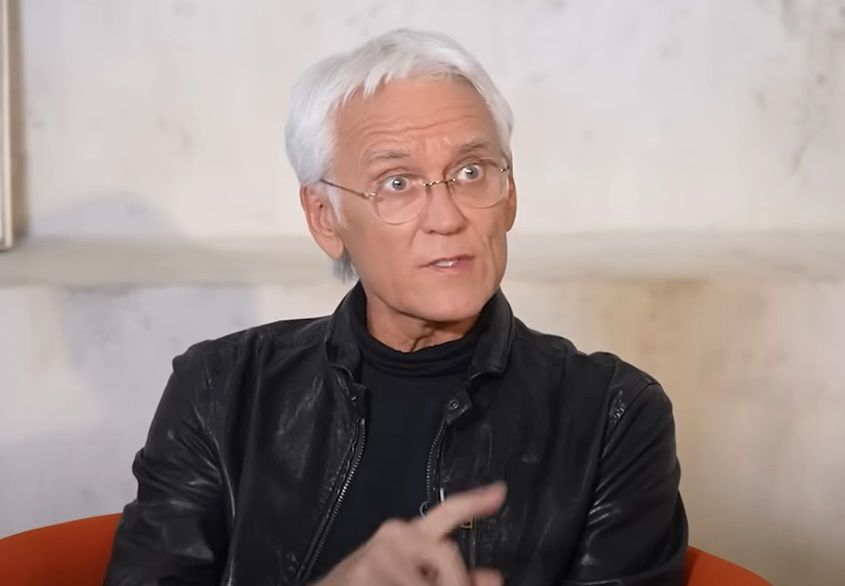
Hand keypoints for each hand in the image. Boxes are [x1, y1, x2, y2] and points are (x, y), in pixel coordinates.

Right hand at [315, 482, 506, 585]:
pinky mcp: (366, 578)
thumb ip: (449, 576)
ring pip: (433, 582)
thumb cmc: (366, 585)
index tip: (500, 492)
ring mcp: (378, 559)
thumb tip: (492, 578)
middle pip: (449, 555)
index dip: (474, 503)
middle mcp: (392, 538)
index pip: (445, 513)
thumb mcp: (408, 578)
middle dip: (455, 581)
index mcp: (404, 535)